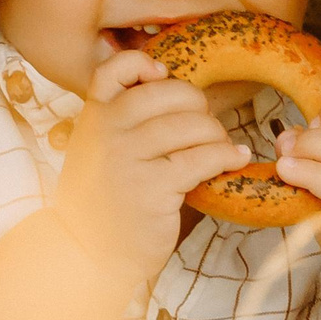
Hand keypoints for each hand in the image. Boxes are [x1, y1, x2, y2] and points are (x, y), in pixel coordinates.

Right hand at [52, 49, 249, 281]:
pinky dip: (227, 156)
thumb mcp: (94, 150)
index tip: (163, 77)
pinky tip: (234, 160)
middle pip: (169, 93)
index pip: (114, 70)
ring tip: (222, 147)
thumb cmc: (102, 201)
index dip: (144, 65)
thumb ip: (119, 120)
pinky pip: (203, 158)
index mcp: (92, 117)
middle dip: (198, 106)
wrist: (86, 254)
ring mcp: (128, 159)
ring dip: (217, 134)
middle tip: (205, 127)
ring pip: (193, 125)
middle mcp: (106, 132)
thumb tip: (166, 81)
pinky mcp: (153, 189)